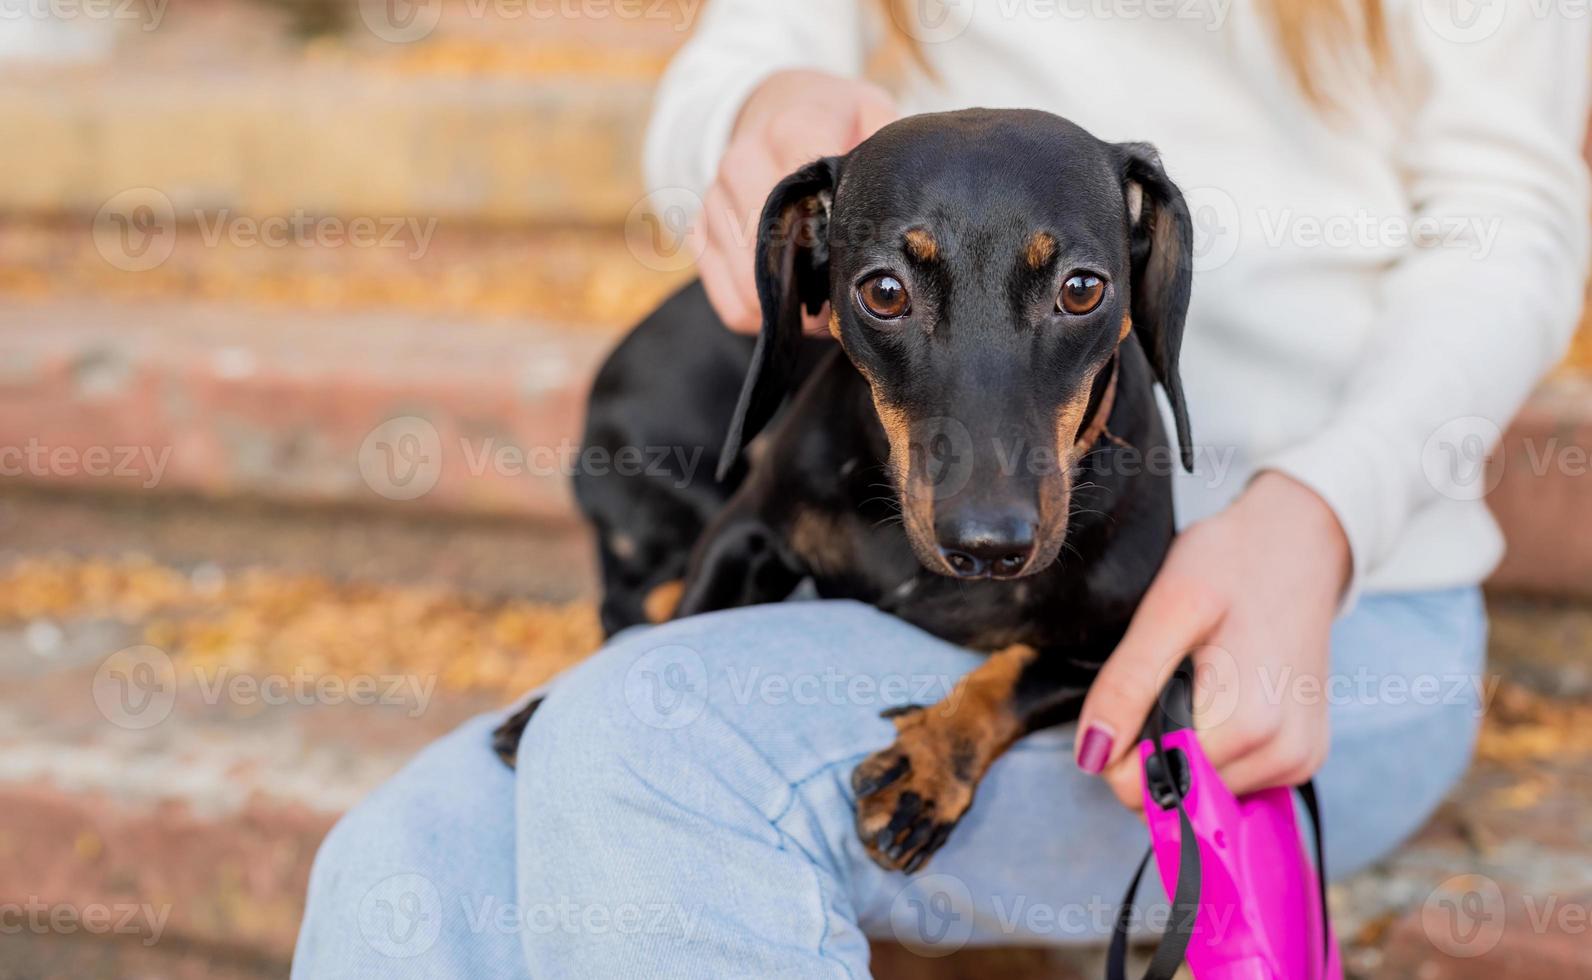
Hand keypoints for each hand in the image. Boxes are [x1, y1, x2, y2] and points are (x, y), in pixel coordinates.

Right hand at [694, 70, 896, 333]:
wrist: (768, 103)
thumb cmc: (831, 119)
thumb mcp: (869, 111)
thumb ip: (885, 148)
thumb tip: (900, 205)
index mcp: (789, 128)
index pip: (810, 194)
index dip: (840, 237)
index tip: (864, 254)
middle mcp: (742, 163)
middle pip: (777, 248)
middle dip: (817, 284)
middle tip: (850, 298)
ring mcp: (714, 201)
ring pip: (750, 284)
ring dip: (792, 309)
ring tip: (827, 310)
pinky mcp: (699, 234)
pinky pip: (729, 302)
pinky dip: (764, 317)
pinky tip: (793, 306)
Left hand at [1074, 471, 1351, 808]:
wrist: (1299, 545)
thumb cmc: (1232, 564)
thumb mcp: (1167, 608)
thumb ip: (1127, 684)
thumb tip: (1093, 756)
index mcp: (1248, 724)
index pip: (1147, 788)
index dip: (1120, 749)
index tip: (1134, 694)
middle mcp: (1284, 756)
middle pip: (1176, 795)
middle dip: (1154, 747)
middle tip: (1170, 678)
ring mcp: (1299, 761)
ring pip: (1202, 793)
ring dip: (1184, 747)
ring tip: (1200, 682)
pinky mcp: (1303, 758)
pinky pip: (1233, 782)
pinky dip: (1212, 750)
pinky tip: (1220, 698)